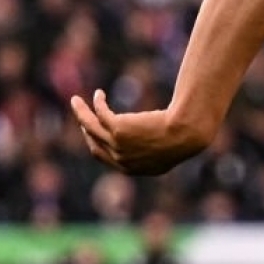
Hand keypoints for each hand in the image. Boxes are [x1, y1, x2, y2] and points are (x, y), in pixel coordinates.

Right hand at [69, 91, 209, 175]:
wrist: (188, 133)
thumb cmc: (184, 138)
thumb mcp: (166, 150)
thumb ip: (151, 151)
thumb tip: (146, 142)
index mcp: (132, 169)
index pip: (105, 157)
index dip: (97, 143)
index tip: (93, 131)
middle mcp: (121, 160)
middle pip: (94, 143)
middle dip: (86, 129)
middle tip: (83, 116)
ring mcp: (117, 145)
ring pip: (90, 127)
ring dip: (81, 113)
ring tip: (76, 101)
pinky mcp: (117, 129)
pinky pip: (100, 113)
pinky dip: (97, 103)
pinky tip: (99, 94)